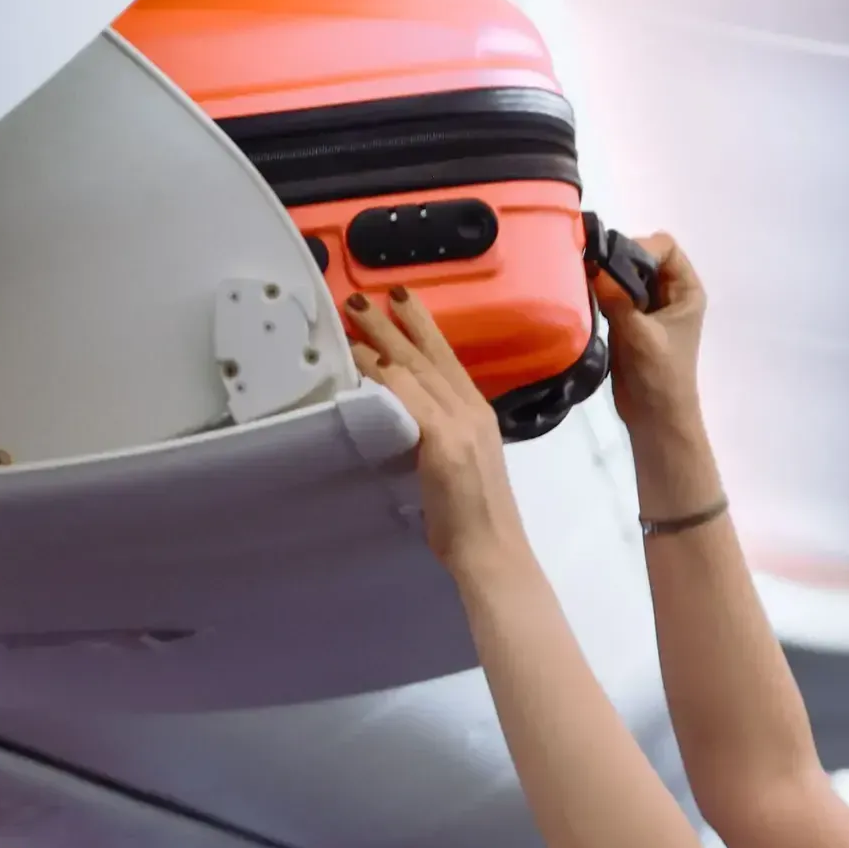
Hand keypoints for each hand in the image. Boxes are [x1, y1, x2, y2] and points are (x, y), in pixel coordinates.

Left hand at [346, 286, 522, 565]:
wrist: (492, 553)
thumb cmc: (473, 523)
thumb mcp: (458, 468)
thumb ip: (438, 440)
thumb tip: (406, 426)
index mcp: (478, 417)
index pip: (448, 362)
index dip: (423, 330)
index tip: (401, 303)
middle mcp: (473, 412)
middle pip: (430, 356)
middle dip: (399, 321)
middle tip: (366, 295)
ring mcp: (460, 425)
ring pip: (416, 369)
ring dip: (383, 337)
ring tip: (356, 311)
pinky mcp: (444, 443)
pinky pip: (408, 397)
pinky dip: (384, 374)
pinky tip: (361, 358)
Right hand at [590, 230, 706, 437]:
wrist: (655, 418)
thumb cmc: (659, 377)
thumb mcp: (639, 335)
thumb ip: (617, 298)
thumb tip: (592, 266)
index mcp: (686, 291)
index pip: (665, 247)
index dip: (640, 247)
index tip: (613, 262)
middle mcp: (669, 293)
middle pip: (641, 256)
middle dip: (617, 260)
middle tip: (590, 270)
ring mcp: (648, 306)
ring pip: (624, 274)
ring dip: (606, 276)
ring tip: (583, 283)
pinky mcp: (628, 320)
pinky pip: (612, 293)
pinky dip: (599, 292)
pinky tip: (583, 297)